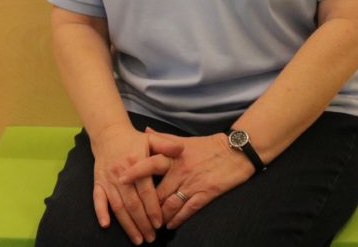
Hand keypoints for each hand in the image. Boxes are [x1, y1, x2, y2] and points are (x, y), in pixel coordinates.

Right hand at [90, 123, 181, 243]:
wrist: (109, 134)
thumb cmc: (134, 139)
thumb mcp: (151, 139)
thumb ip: (166, 145)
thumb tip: (181, 149)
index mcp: (136, 163)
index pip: (145, 191)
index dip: (152, 208)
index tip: (159, 223)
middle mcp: (121, 174)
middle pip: (132, 203)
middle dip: (142, 223)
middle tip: (151, 237)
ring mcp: (108, 179)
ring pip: (118, 206)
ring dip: (127, 224)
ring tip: (137, 239)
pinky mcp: (98, 182)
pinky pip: (98, 199)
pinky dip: (100, 212)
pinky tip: (106, 225)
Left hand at [121, 128, 254, 228]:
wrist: (235, 151)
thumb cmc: (208, 145)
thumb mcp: (184, 140)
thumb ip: (163, 139)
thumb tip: (145, 132)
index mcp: (174, 156)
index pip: (150, 163)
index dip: (135, 172)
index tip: (121, 179)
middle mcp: (181, 171)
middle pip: (157, 192)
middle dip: (146, 206)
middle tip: (136, 215)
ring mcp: (193, 183)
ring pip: (170, 205)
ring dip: (160, 217)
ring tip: (152, 224)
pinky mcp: (206, 193)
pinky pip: (188, 209)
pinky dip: (178, 219)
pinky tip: (171, 225)